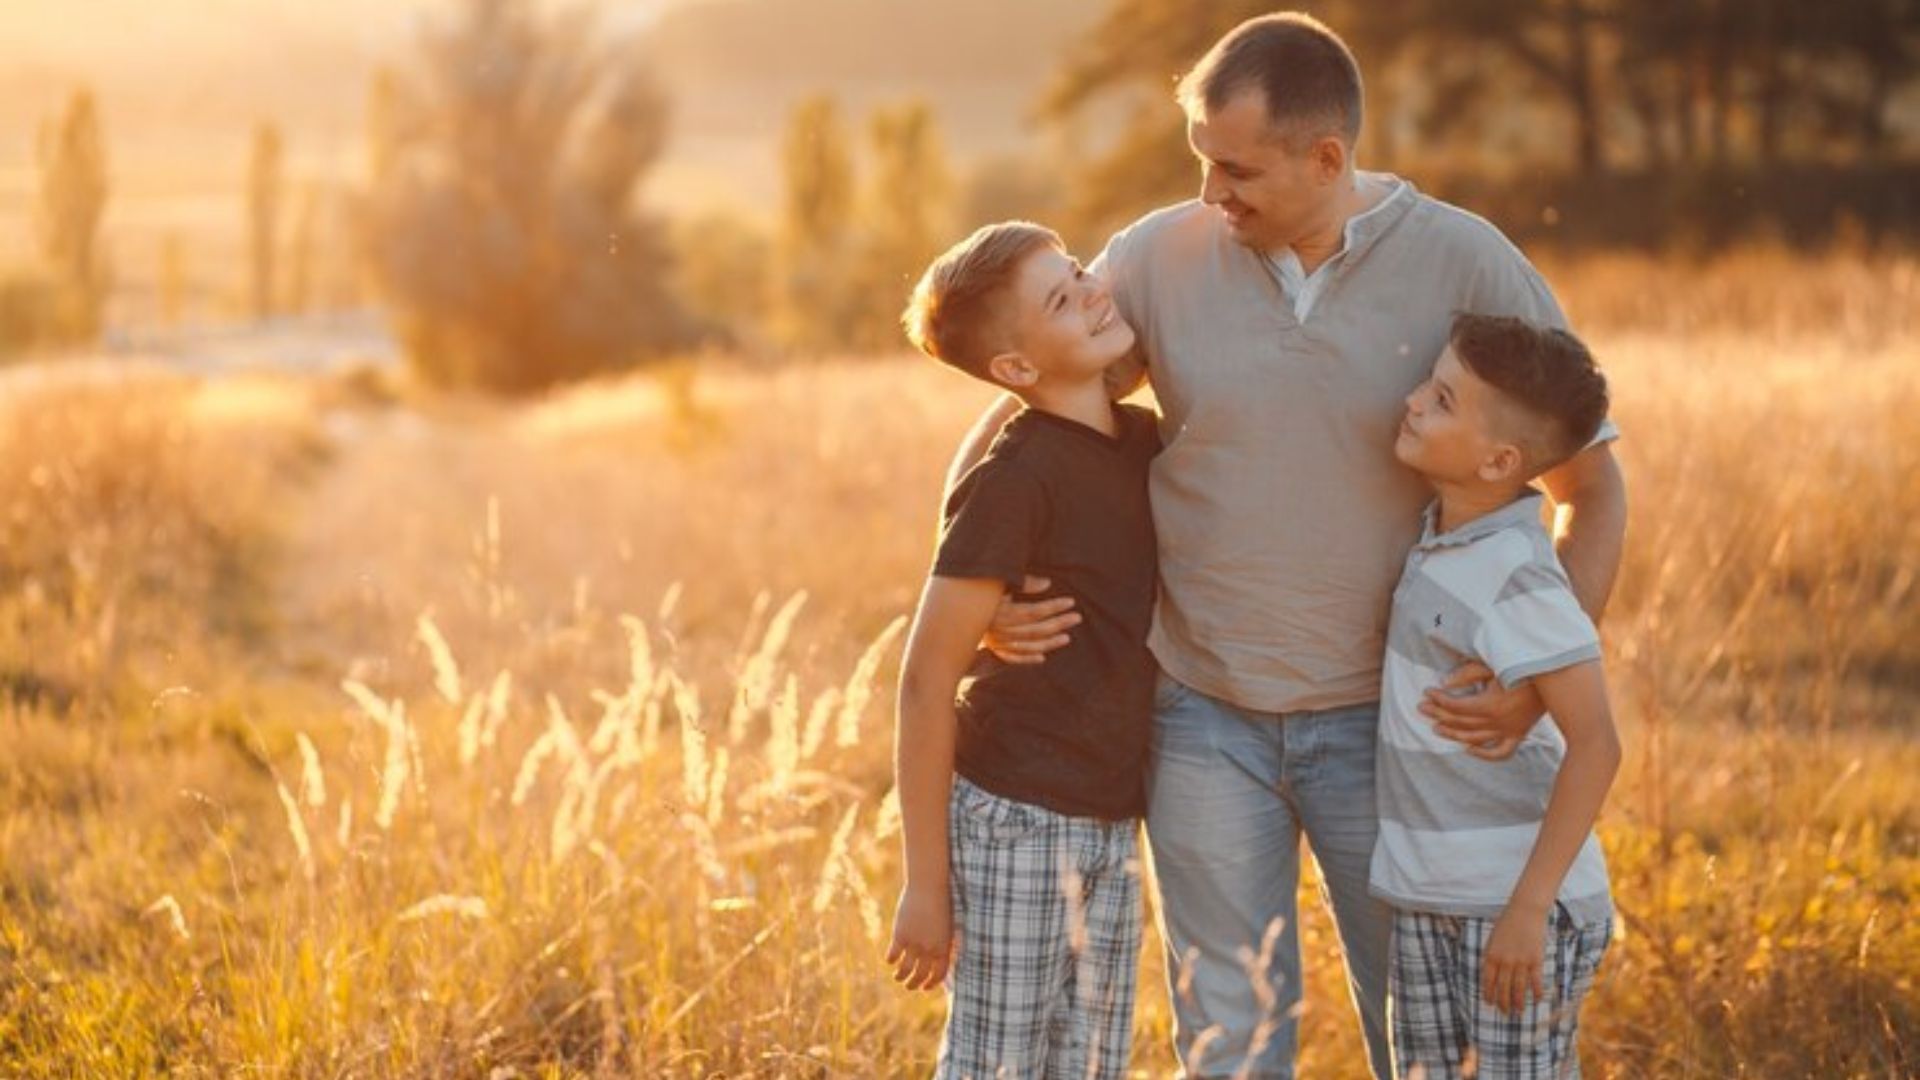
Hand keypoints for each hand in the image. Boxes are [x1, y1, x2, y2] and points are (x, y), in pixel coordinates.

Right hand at [885, 884, 953, 990]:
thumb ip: (943, 943)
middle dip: (913, 984)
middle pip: (920, 975)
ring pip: (904, 970)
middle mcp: (929, 950)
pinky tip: (890, 960)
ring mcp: (914, 944)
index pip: (939, 975)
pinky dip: (891, 960)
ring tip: (897, 977)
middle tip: (909, 986)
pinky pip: (893, 955)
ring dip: (900, 977)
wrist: (929, 886)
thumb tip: (939, 958)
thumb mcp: (947, 926)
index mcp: (944, 948)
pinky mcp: (900, 936)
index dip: (931, 984)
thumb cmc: (941, 903)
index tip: (925, 987)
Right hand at [981, 575, 1078, 665]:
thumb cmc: (979, 593)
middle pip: (1034, 629)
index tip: (1070, 602)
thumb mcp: (997, 584)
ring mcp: (995, 642)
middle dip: (1057, 622)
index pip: (1032, 611)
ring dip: (1049, 642)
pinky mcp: (992, 650)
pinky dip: (1028, 658)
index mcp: (999, 611)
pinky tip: (1044, 657)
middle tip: (1077, 617)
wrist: (949, 616)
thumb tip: (1048, 583)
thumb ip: (1021, 582)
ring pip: (1027, 645)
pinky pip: (1013, 658)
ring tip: (1067, 636)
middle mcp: (998, 629)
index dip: (1053, 606)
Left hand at [1421, 661, 1542, 760]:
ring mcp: (1508, 731)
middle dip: (1438, 714)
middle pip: (1460, 722)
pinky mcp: (1518, 735)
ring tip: (1436, 728)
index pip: (1456, 706)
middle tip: (1422, 708)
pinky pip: (1499, 753)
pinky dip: (1483, 754)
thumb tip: (1445, 683)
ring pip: (1474, 739)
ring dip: (1453, 734)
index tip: (1427, 692)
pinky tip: (1468, 748)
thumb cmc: (1523, 668)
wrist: (1557, 682)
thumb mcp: (1494, 665)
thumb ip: (1468, 673)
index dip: (1438, 700)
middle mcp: (1498, 722)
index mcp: (1490, 705)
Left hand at [1482, 902, 1548, 1015]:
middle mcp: (1504, 961)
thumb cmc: (1507, 923)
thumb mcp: (1493, 939)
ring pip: (1518, 988)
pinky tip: (1537, 1000)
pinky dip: (1536, 992)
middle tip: (1505, 1013)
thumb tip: (1492, 975)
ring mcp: (1520, 962)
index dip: (1489, 994)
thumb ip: (1492, 957)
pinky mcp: (1535, 960)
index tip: (1490, 1003)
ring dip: (1518, 1002)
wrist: (1525, 911)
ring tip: (1519, 1011)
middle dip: (1503, 1003)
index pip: (1488, 981)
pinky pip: (1535, 981)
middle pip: (1503, 988)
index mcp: (1491, 955)